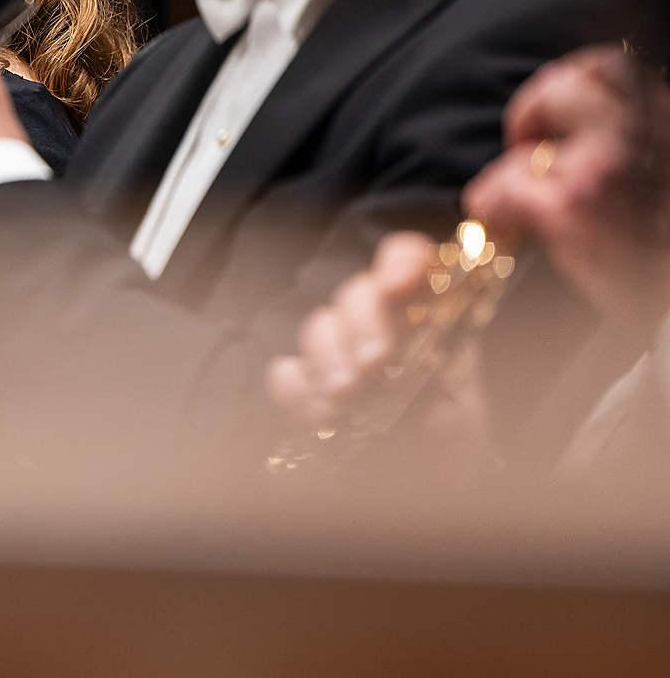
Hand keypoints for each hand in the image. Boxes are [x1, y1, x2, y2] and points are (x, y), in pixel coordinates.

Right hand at [266, 232, 492, 468]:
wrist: (426, 494)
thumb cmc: (452, 452)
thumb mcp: (468, 424)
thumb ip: (451, 402)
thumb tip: (431, 391)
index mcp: (429, 320)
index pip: (410, 263)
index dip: (400, 261)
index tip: (398, 283)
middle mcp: (382, 328)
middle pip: (357, 294)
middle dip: (361, 325)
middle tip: (373, 364)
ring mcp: (340, 356)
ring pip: (318, 328)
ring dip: (330, 360)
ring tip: (347, 398)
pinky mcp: (308, 389)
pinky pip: (286, 374)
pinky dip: (300, 393)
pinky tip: (322, 417)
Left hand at [463, 46, 669, 331]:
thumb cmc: (666, 250)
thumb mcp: (664, 177)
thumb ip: (636, 144)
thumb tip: (568, 135)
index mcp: (667, 121)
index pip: (614, 65)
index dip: (573, 80)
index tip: (558, 114)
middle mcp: (644, 132)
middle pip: (566, 83)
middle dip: (534, 108)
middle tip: (524, 143)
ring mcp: (607, 166)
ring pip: (533, 136)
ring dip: (513, 166)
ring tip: (511, 194)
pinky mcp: (574, 205)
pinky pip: (506, 185)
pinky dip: (493, 205)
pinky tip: (500, 223)